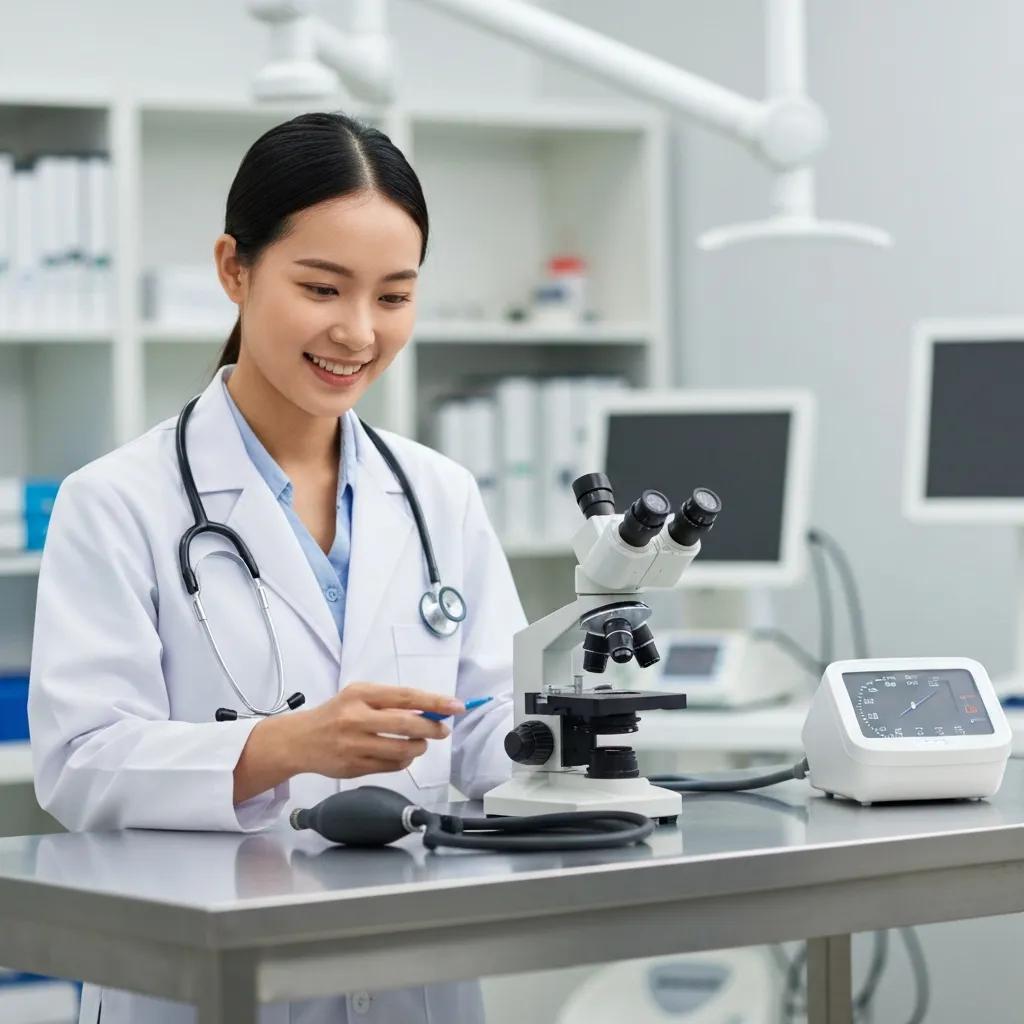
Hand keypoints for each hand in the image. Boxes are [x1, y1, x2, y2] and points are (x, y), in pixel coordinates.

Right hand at [291, 683, 463, 779]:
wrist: (298, 740)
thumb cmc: (335, 714)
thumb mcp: (358, 697)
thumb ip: (389, 701)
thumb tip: (428, 708)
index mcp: (359, 694)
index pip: (405, 696)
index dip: (434, 701)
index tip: (456, 706)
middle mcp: (356, 718)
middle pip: (406, 724)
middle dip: (432, 728)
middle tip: (443, 730)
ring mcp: (354, 745)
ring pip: (401, 750)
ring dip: (419, 747)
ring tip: (420, 743)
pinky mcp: (353, 767)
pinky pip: (391, 767)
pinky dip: (404, 762)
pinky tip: (403, 756)